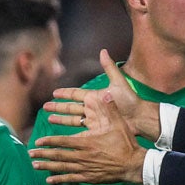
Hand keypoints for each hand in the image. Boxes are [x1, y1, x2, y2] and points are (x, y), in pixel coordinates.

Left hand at [31, 94, 146, 184]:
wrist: (133, 165)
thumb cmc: (125, 143)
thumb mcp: (118, 123)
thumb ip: (110, 109)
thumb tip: (105, 93)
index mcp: (87, 142)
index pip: (63, 141)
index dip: (49, 141)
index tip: (38, 141)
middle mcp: (83, 156)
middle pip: (58, 155)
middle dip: (43, 154)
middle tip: (30, 153)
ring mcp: (85, 168)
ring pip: (62, 167)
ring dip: (47, 166)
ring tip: (34, 165)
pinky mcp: (89, 178)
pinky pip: (71, 178)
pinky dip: (59, 179)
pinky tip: (49, 180)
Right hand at [42, 50, 159, 138]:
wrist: (139, 118)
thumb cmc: (130, 100)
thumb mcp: (118, 82)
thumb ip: (109, 67)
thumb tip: (103, 50)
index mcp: (95, 96)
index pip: (75, 94)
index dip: (64, 94)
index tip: (54, 93)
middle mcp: (93, 108)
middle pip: (71, 107)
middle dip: (58, 107)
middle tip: (45, 107)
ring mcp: (95, 119)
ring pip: (74, 119)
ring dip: (61, 119)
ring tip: (49, 119)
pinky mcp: (97, 130)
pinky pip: (82, 130)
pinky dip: (72, 132)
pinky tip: (62, 133)